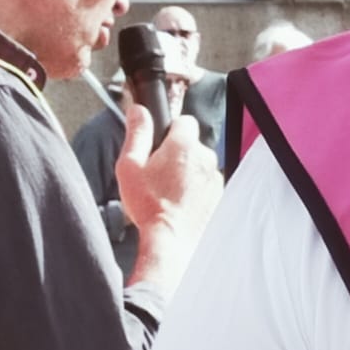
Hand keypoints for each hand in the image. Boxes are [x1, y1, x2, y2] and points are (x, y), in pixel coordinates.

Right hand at [115, 105, 222, 296]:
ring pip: (200, 164)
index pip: (184, 120)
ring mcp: (215, 175)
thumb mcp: (130, 166)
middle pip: (192, 144)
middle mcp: (205, 156)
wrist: (172, 239)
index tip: (159, 144)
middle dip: (177, 153)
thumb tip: (138, 110)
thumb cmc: (149, 205)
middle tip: (158, 173)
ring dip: (187, 171)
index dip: (169, 130)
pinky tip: (180, 201)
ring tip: (168, 191)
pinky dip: (196, 187)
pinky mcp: (220, 192)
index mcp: (183, 145)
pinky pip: (206, 182)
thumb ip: (136, 133)